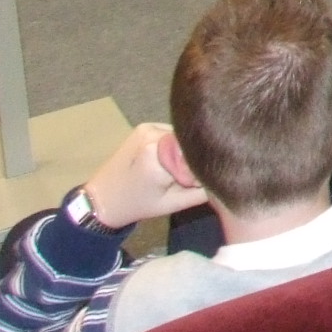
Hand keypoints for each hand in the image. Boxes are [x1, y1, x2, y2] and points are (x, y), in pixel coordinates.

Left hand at [80, 122, 209, 230]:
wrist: (102, 199)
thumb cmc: (139, 205)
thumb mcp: (174, 204)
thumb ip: (203, 190)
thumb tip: (228, 175)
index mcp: (157, 157)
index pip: (198, 152)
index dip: (204, 165)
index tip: (202, 179)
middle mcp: (152, 136)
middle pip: (190, 141)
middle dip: (195, 156)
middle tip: (190, 175)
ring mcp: (147, 128)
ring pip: (182, 135)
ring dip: (185, 149)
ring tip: (178, 167)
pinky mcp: (143, 126)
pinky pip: (171, 132)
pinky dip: (174, 144)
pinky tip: (168, 157)